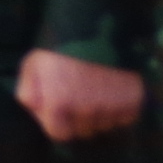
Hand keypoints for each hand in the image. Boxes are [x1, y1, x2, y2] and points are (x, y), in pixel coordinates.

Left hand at [25, 48, 145, 142]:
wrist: (99, 26)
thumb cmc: (60, 46)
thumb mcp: (32, 65)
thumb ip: (29, 92)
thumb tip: (36, 112)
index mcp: (58, 104)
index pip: (59, 135)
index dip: (58, 125)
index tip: (60, 112)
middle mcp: (86, 111)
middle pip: (84, 131)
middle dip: (79, 118)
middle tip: (79, 95)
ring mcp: (112, 108)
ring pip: (105, 124)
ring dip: (100, 113)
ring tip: (96, 88)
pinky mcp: (134, 103)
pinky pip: (125, 117)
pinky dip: (120, 108)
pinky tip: (112, 89)